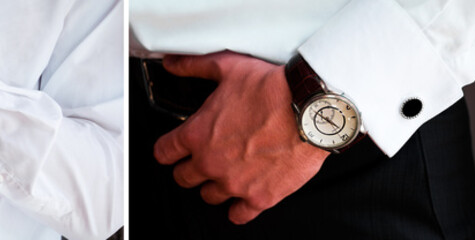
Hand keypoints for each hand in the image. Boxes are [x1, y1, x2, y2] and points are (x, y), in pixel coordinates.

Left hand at [153, 51, 329, 224]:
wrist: (311, 109)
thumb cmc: (273, 90)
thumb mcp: (227, 68)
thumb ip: (194, 66)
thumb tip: (173, 63)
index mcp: (197, 135)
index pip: (164, 153)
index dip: (168, 150)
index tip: (172, 151)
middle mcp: (210, 162)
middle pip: (183, 178)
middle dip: (190, 169)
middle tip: (201, 161)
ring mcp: (233, 183)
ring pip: (208, 196)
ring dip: (214, 187)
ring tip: (226, 175)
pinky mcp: (259, 197)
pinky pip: (239, 215)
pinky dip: (239, 210)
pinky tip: (241, 201)